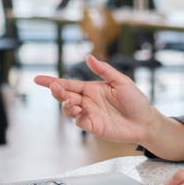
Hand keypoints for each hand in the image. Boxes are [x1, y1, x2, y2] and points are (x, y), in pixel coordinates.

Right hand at [33, 55, 156, 143]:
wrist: (145, 121)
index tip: (38, 79)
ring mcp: (89, 115)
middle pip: (65, 96)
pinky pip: (80, 122)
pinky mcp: (94, 127)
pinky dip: (79, 116)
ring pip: (69, 110)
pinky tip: (85, 111)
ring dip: (66, 104)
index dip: (52, 81)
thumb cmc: (135, 100)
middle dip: (57, 92)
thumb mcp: (121, 81)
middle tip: (54, 88)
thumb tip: (88, 57)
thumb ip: (104, 70)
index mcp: (91, 89)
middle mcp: (87, 101)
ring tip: (69, 100)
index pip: (68, 84)